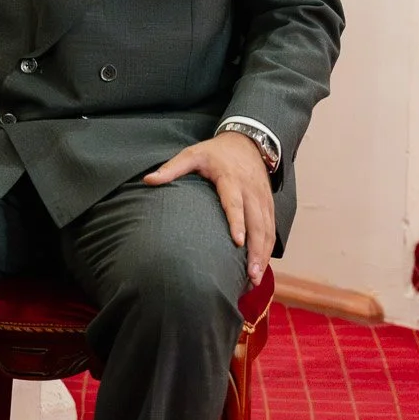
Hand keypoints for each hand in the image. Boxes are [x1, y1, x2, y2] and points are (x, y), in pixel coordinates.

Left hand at [143, 131, 274, 284]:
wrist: (247, 141)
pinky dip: (268, 248)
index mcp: (231, 179)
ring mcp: (262, 199)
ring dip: (263, 254)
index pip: (235, 203)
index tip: (237, 241)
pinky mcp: (268, 205)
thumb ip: (172, 168)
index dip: (237, 222)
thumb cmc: (216, 152)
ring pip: (267, 229)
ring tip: (255, 278)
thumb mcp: (192, 154)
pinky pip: (271, 228)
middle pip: (256, 223)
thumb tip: (147, 180)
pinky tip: (261, 266)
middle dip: (255, 249)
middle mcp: (250, 191)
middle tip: (250, 274)